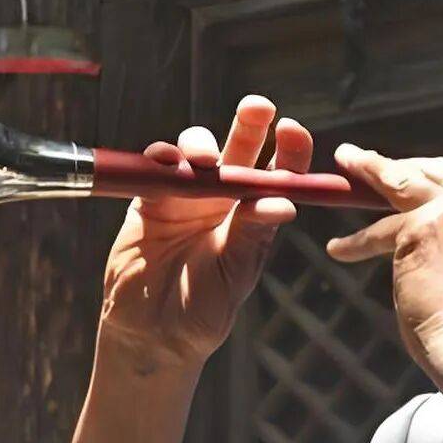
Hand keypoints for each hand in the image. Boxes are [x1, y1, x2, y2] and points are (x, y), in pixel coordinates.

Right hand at [100, 96, 311, 368]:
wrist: (154, 334)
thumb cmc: (204, 310)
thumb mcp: (235, 273)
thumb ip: (252, 235)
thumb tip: (283, 202)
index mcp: (254, 217)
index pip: (278, 174)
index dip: (288, 149)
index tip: (292, 130)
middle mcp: (224, 201)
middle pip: (240, 150)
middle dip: (249, 124)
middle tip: (258, 107)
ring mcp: (187, 198)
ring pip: (198, 153)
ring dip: (202, 144)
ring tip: (205, 158)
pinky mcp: (150, 201)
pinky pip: (157, 170)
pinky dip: (161, 158)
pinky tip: (167, 160)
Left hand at [326, 145, 442, 411]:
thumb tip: (425, 217)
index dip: (432, 174)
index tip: (409, 170)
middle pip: (435, 172)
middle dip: (397, 165)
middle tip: (363, 158)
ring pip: (404, 186)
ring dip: (370, 173)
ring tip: (347, 164)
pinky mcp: (422, 227)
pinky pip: (382, 230)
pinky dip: (358, 242)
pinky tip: (341, 247)